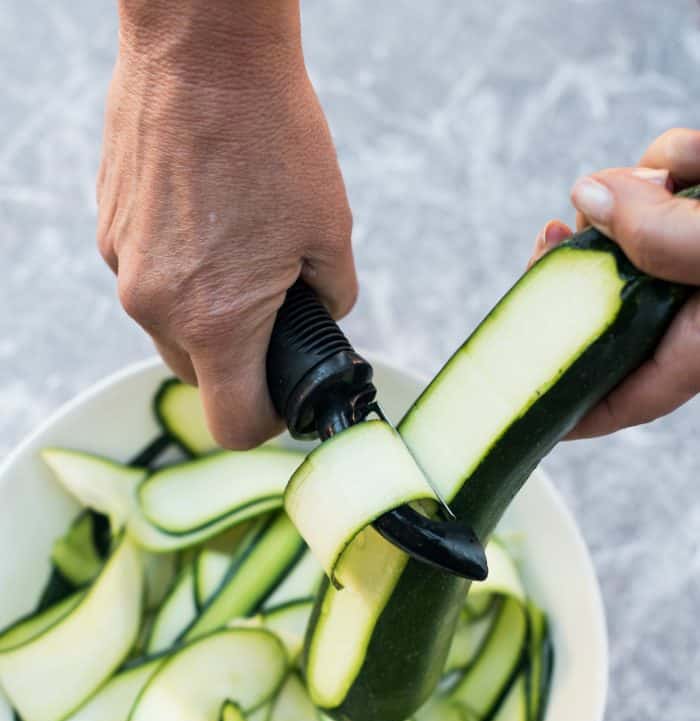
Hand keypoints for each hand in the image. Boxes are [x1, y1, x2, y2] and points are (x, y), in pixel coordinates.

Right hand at [98, 1, 356, 448]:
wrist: (201, 47)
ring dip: (206, 311)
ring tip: (239, 245)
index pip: (232, 425)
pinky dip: (179, 267)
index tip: (283, 394)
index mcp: (216, 320)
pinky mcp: (108, 229)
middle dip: (238, 360)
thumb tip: (319, 319)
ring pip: (169, 326)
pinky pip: (147, 277)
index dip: (266, 422)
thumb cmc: (274, 135)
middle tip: (273, 310)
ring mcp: (123, 266)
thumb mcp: (330, 232)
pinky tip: (207, 214)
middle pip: (197, 377)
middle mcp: (156, 306)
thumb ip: (329, 301)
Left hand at [528, 127, 699, 438]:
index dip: (566, 403)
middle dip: (584, 264)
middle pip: (610, 303)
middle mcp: (698, 313)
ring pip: (640, 232)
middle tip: (554, 240)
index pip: (619, 397)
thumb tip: (586, 199)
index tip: (518, 400)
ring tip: (669, 179)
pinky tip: (697, 164)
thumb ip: (660, 236)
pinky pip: (677, 188)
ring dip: (642, 196)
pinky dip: (681, 165)